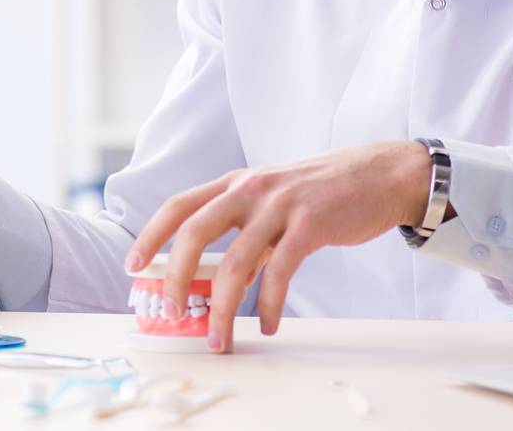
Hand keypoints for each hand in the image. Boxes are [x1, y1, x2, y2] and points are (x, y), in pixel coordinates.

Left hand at [124, 141, 432, 352]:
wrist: (379, 174)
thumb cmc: (321, 193)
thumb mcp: (272, 202)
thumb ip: (244, 233)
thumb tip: (216, 278)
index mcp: (234, 182)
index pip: (179, 205)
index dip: (151, 235)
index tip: (132, 265)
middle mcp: (250, 188)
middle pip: (195, 232)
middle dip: (175, 276)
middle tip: (171, 312)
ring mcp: (280, 204)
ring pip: (236, 262)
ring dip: (222, 307)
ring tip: (219, 338)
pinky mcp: (311, 223)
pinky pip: (280, 271)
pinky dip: (268, 304)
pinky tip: (267, 324)